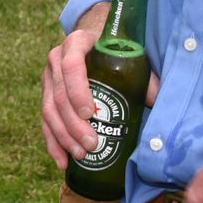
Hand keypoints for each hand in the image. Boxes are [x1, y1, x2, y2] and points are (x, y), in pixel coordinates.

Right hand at [41, 2, 161, 167]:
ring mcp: (48, 78)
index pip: (71, 65)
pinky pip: (44, 121)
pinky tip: (63, 161)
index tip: (90, 113)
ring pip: (49, 111)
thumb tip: (158, 100)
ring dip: (63, 136)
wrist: (92, 40)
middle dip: (73, 124)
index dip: (78, 90)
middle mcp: (56, 59)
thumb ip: (143, 76)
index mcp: (76, 43)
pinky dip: (53, 143)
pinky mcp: (46, 95)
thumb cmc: (114, 50)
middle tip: (91, 143)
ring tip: (81, 154)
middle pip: (59, 95)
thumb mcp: (128, 56)